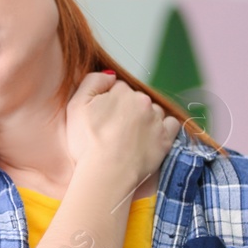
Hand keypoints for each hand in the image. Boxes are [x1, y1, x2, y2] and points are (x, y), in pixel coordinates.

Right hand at [65, 72, 179, 195]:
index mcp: (122, 92)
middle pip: (136, 99)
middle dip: (128, 111)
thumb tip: (110, 75)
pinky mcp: (165, 139)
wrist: (107, 172)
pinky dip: (164, 128)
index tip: (103, 118)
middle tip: (115, 131)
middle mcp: (142, 102)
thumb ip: (92, 82)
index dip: (109, 103)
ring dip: (146, 119)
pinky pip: (171, 125)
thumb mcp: (76, 105)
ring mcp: (156, 120)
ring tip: (132, 137)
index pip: (118, 88)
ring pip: (153, 111)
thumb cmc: (87, 143)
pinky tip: (152, 137)